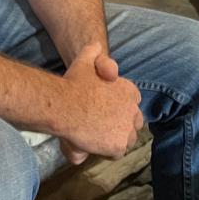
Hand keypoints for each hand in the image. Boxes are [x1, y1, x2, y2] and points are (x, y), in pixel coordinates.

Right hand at [59, 44, 142, 161]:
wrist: (64, 105)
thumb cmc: (73, 83)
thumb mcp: (85, 59)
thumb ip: (93, 51)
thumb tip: (97, 45)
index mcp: (131, 92)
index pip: (132, 105)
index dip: (118, 111)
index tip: (103, 112)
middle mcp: (134, 109)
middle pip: (133, 124)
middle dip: (120, 126)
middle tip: (99, 127)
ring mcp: (127, 128)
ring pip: (126, 140)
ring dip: (114, 140)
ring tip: (95, 137)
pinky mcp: (119, 145)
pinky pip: (116, 153)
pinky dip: (106, 152)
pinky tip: (92, 144)